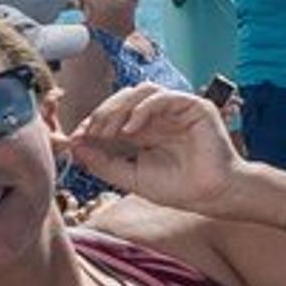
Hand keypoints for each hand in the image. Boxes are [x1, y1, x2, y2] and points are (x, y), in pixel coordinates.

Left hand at [65, 83, 241, 209]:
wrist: (210, 195)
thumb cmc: (177, 188)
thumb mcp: (130, 176)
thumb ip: (104, 162)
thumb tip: (75, 146)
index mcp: (147, 129)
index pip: (116, 113)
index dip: (94, 121)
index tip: (75, 138)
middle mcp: (162, 115)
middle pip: (126, 97)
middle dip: (103, 113)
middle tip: (90, 133)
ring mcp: (178, 109)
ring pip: (143, 90)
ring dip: (120, 107)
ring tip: (110, 131)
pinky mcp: (195, 107)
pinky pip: (165, 97)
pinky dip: (143, 109)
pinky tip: (130, 129)